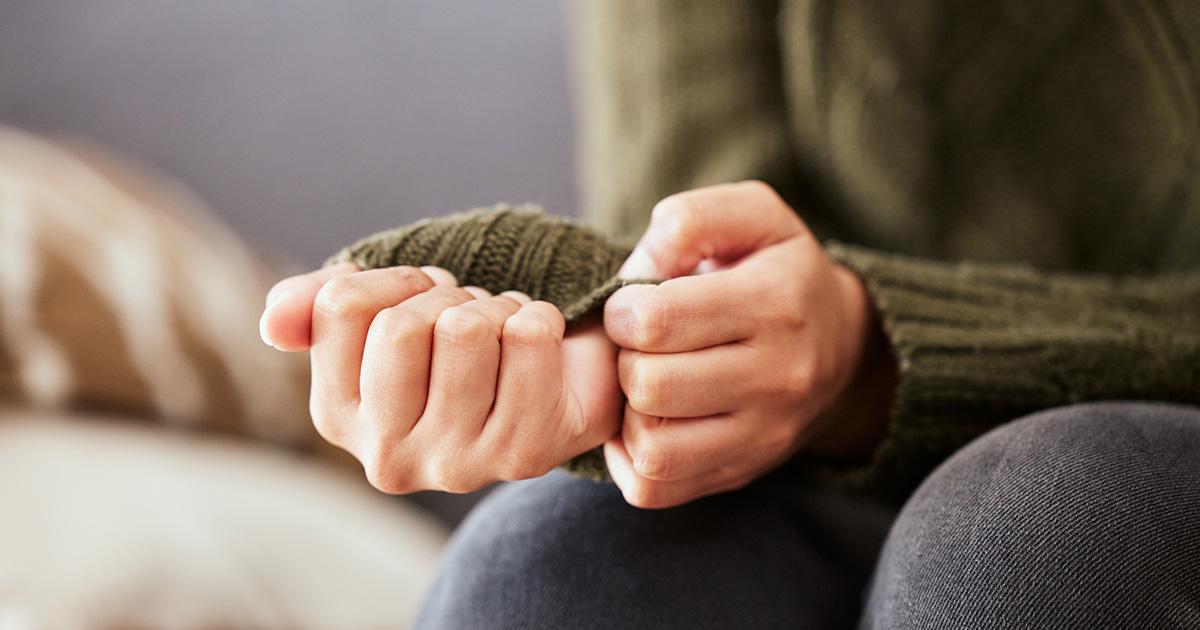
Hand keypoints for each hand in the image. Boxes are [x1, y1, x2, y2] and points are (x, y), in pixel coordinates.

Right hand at [259, 264, 621, 493]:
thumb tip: (275, 322)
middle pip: (402, 325)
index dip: (398, 281)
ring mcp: (454, 465)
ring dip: (496, 309)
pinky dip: (540, 318)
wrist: (560, 382)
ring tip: (502, 336)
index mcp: (336, 417)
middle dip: (447, 298)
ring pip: (466, 329)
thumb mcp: (381, 314)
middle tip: (470, 321)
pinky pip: (529, 335)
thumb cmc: (460, 345)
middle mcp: (386, 458)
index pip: (343, 305)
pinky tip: (539, 349)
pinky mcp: (522, 455)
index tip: (425, 300)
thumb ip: (315, 305)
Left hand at [602, 181, 895, 507]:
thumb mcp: (752, 217)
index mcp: (775, 303)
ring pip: (652, 446)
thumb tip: (637, 273)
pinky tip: (643, 422)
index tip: (634, 305)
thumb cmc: (778, 271)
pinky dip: (631, 459)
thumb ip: (689, 221)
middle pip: (649, 386)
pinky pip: (656, 487)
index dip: (623, 309)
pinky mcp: (743, 473)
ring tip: (643, 383)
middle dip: (624, 359)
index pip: (658, 320)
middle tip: (638, 346)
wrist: (844, 346)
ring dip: (628, 413)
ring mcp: (764, 435)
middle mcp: (778, 377)